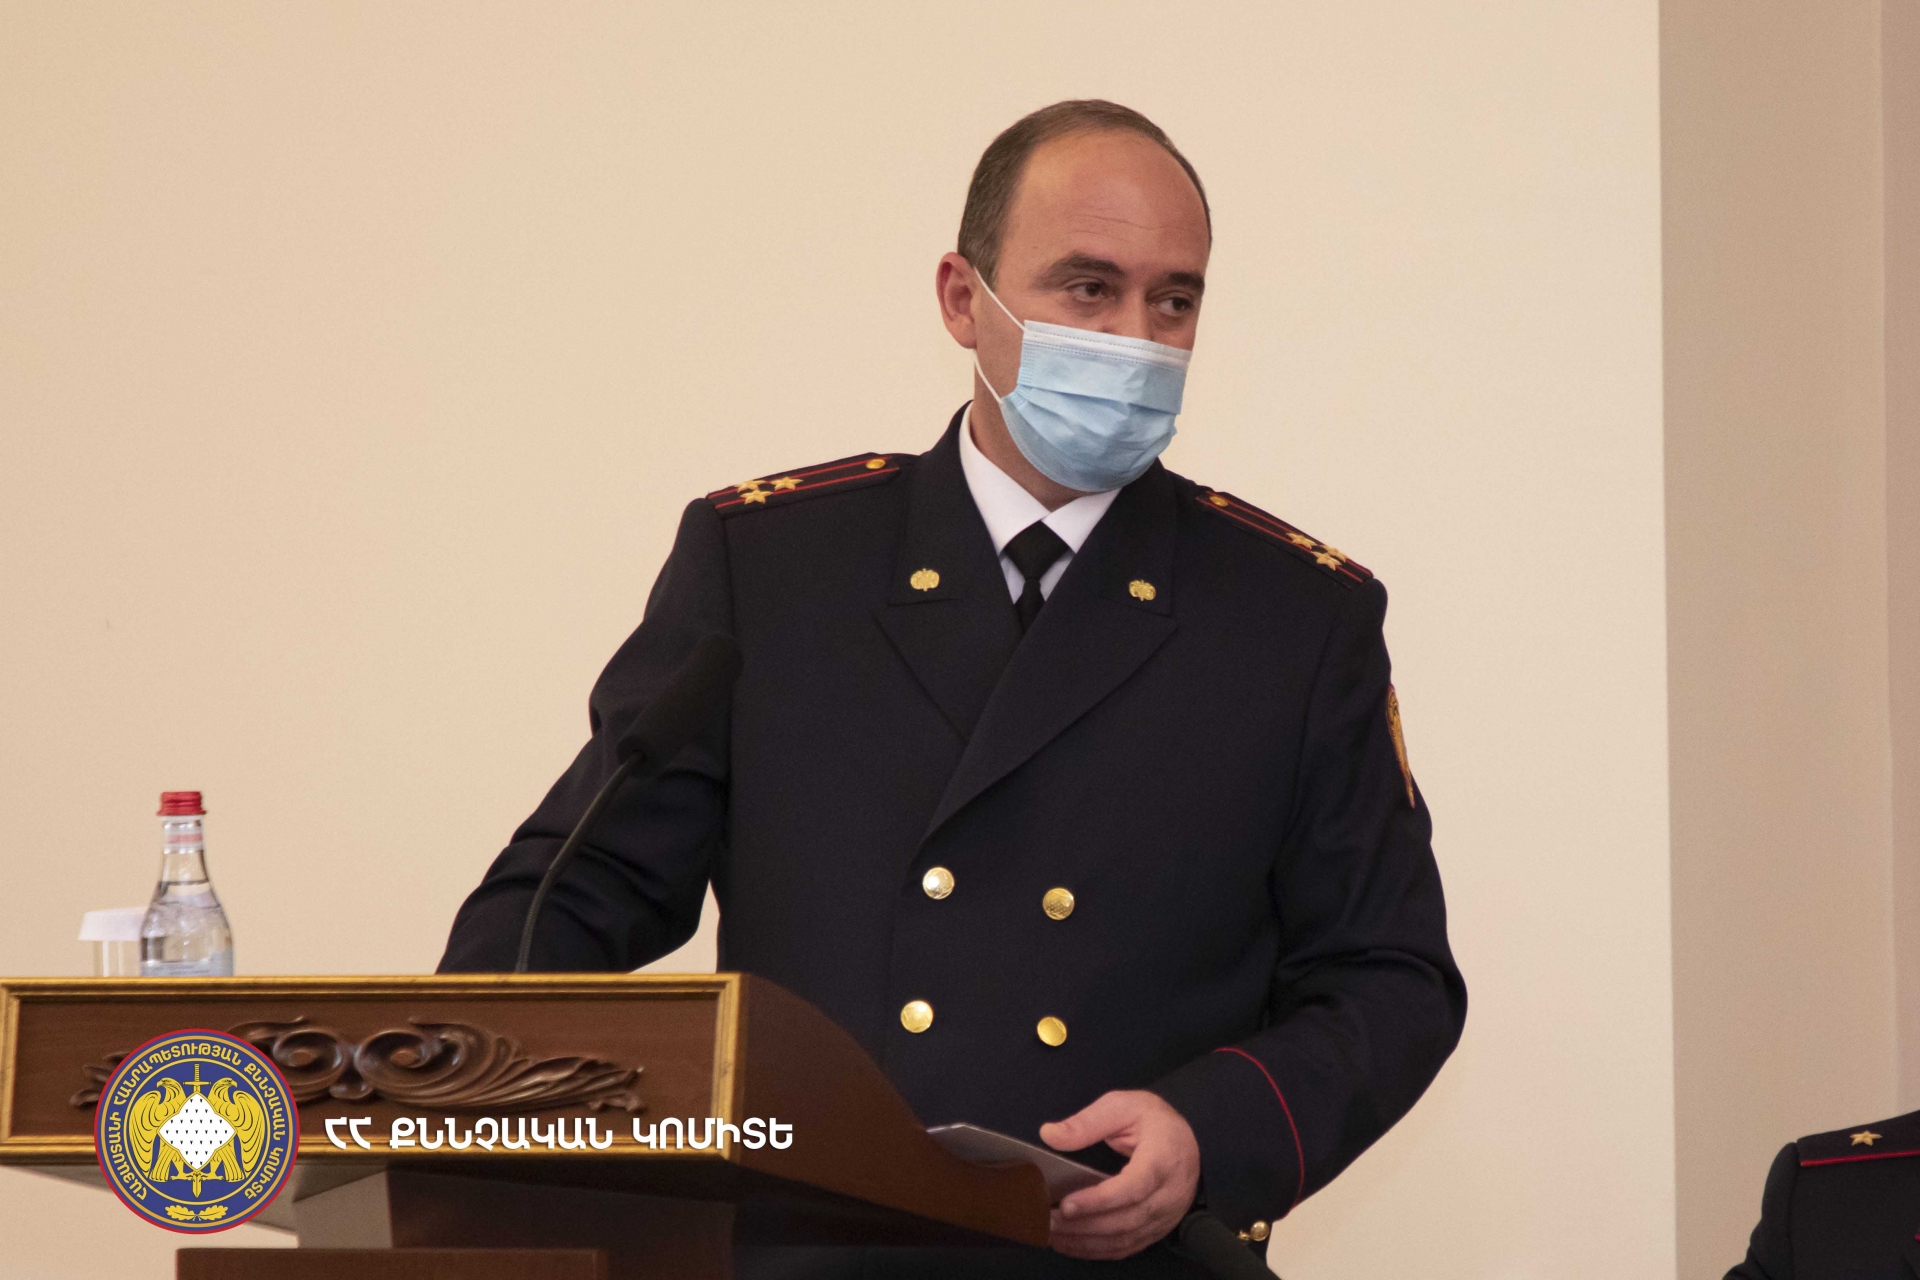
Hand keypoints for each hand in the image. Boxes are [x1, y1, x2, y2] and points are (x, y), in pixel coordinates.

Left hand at [1040, 1089, 1200, 1259]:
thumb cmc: (1153, 1120)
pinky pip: (1128, 1246)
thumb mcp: (1122, 1106)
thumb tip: (1049, 1134)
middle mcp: (1168, 1194)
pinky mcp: (1158, 1228)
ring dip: (1085, 1242)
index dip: (1098, 1201)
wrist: (1187, 1139)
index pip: (1132, 1188)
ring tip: (1052, 1235)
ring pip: (1124, 1239)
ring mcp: (1166, 1216)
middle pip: (1125, 1220)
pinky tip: (1071, 1244)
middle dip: (1083, 1225)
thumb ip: (1087, 1122)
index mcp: (1162, 1159)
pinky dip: (1097, 1250)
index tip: (1067, 1205)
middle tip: (1048, 1222)